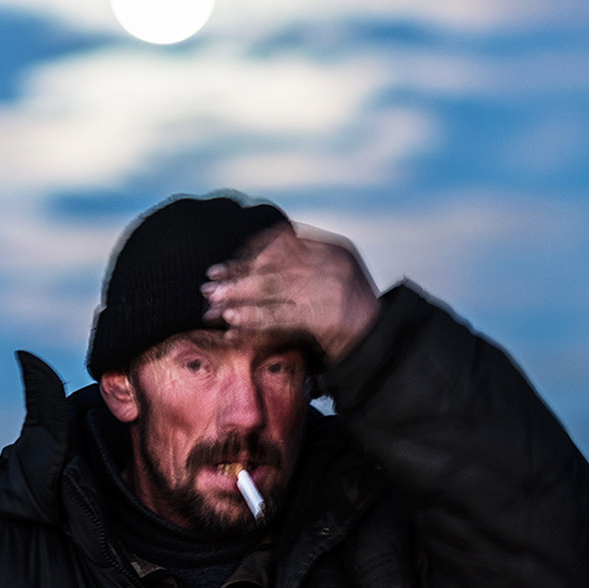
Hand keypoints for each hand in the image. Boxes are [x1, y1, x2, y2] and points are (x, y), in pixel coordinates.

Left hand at [202, 224, 380, 365]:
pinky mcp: (325, 316)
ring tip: (212, 307)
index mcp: (334, 248)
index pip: (283, 242)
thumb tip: (254, 263)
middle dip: (237, 277)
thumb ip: (304, 266)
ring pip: (271, 289)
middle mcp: (333, 263)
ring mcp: (330, 288)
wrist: (379, 346)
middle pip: (272, 266)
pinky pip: (278, 317)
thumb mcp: (334, 278)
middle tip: (209, 286)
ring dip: (238, 299)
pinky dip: (253, 321)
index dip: (251, 253)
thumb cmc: (351, 316)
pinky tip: (233, 326)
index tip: (227, 263)